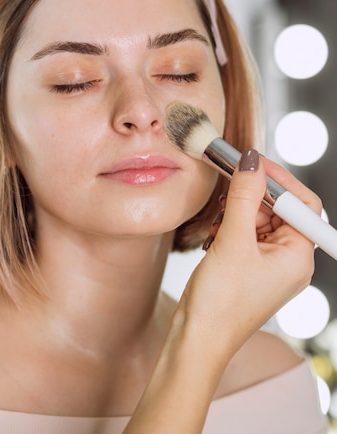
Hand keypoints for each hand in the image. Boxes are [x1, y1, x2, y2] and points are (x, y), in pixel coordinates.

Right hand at [177, 149, 316, 361]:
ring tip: (219, 223)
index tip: (253, 163)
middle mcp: (290, 260)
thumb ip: (244, 196)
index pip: (302, 204)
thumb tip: (252, 162)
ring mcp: (270, 264)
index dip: (279, 180)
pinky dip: (231, 226)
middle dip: (254, 197)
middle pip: (280, 209)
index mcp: (298, 257)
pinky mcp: (251, 266)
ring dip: (239, 212)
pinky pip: (247, 233)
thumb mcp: (232, 240)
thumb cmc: (220, 302)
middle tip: (229, 187)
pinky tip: (216, 235)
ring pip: (260, 219)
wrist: (197, 338)